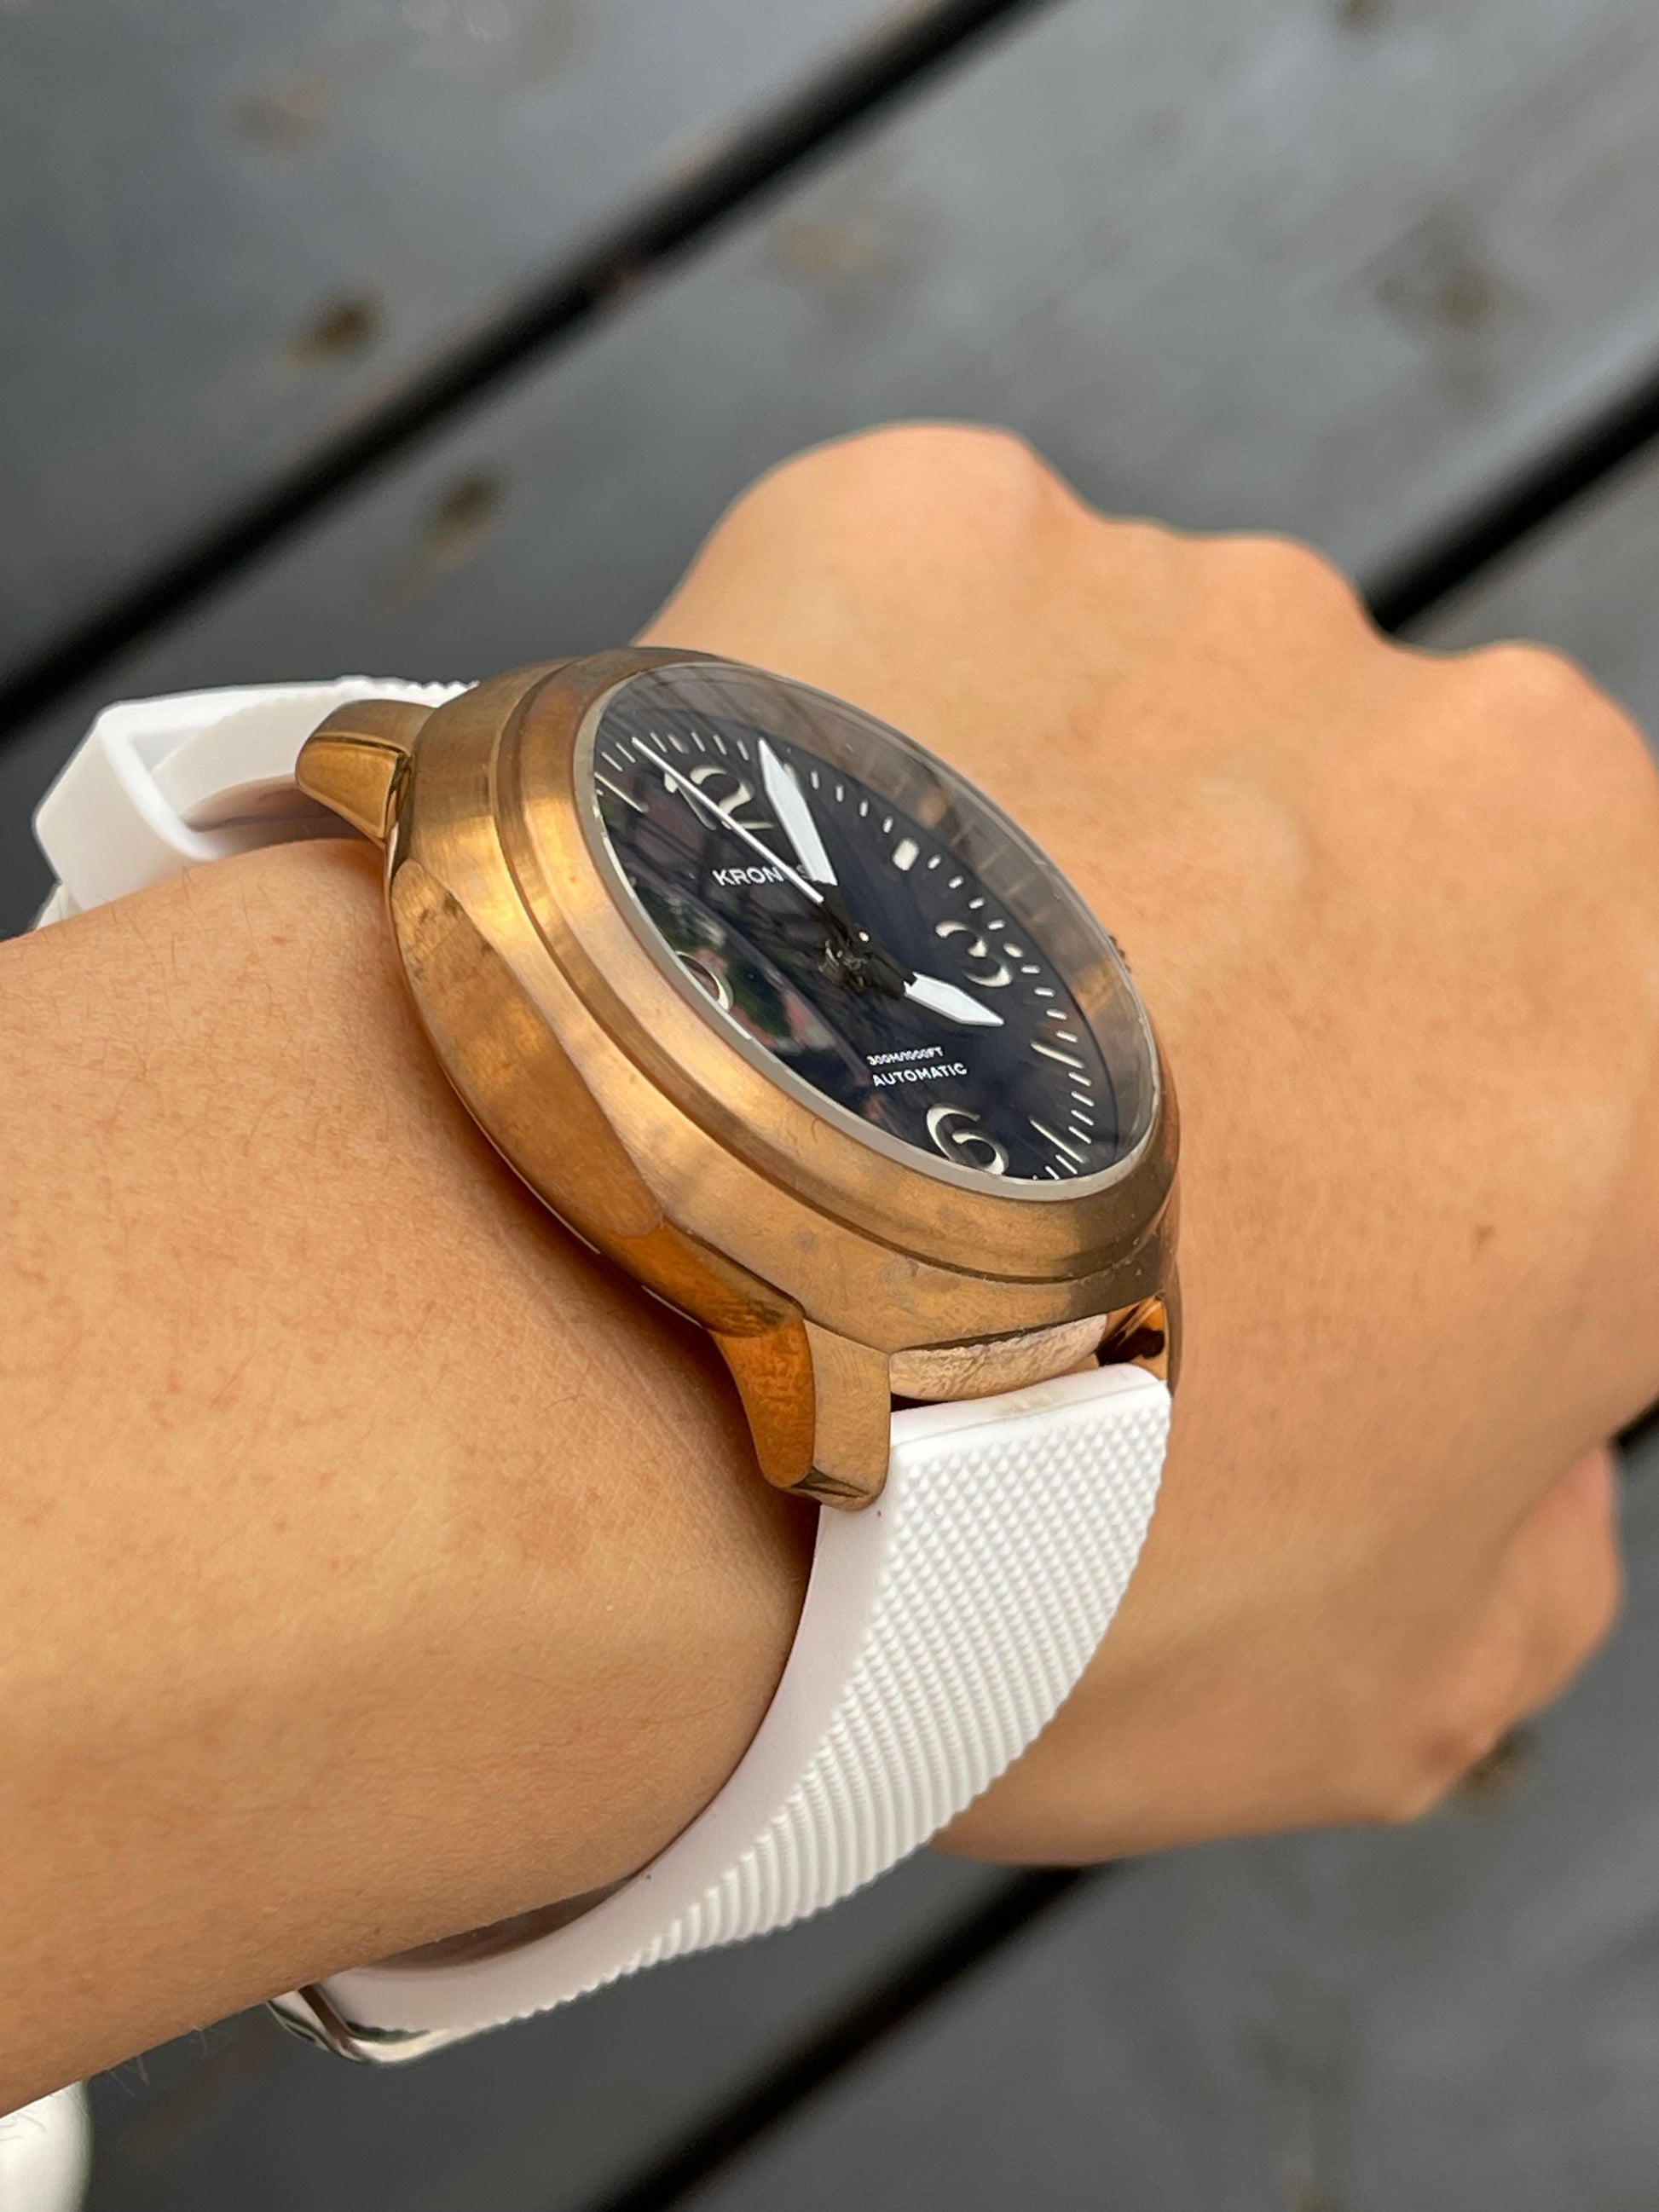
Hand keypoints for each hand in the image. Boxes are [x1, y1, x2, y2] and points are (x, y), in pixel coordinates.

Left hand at [642, 423, 1651, 1855]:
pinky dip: (876, 737)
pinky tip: (780, 913)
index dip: (1443, 1166)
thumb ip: (1531, 1534)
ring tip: (873, 1053)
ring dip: (1073, 854)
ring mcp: (1201, 609)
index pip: (1591, 1059)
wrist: (623, 1377)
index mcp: (1648, 1026)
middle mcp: (1481, 769)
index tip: (1310, 1239)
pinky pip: (943, 612)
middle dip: (1284, 991)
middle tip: (1062, 1162)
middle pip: (1393, 869)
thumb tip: (1526, 1454)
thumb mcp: (1389, 1679)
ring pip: (1167, 727)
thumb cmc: (1028, 1563)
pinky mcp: (941, 523)